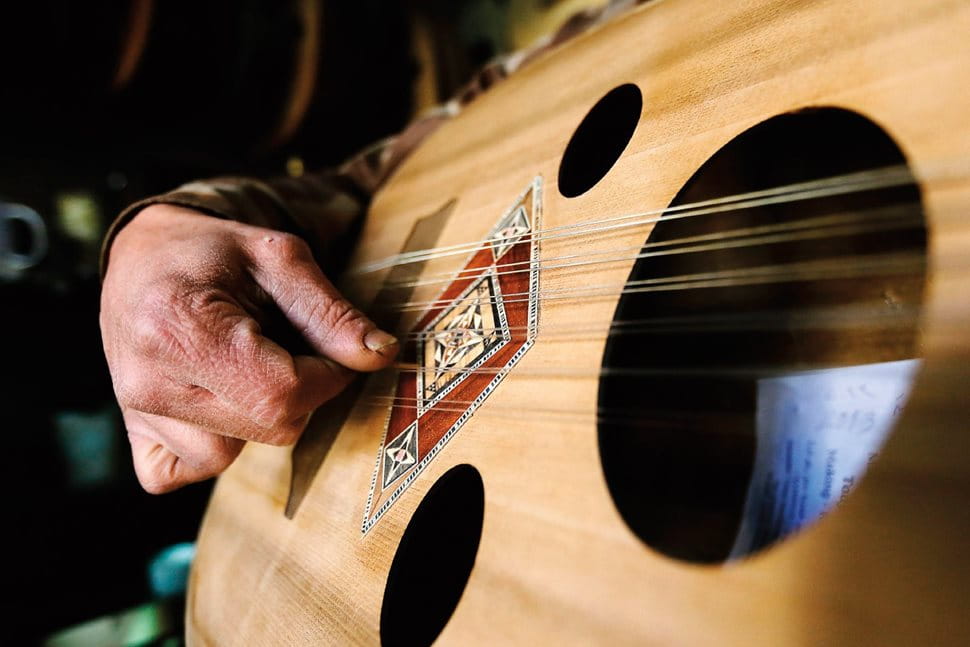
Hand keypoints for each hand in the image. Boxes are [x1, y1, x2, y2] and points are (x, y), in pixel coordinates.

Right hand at [100, 205, 396, 492]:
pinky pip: (188, 471)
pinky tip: (215, 401)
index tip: (329, 350)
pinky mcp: (134, 436)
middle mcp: (146, 381)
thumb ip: (331, 312)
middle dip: (300, 394)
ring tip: (241, 366)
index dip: (327, 376)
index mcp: (178, 327)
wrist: (144, 256)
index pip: (282, 394)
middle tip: (282, 348)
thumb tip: (381, 355)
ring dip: (256, 417)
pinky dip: (213, 446)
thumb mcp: (279, 259)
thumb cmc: (213, 251)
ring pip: (233, 456)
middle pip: (269, 428)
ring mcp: (135, 414)